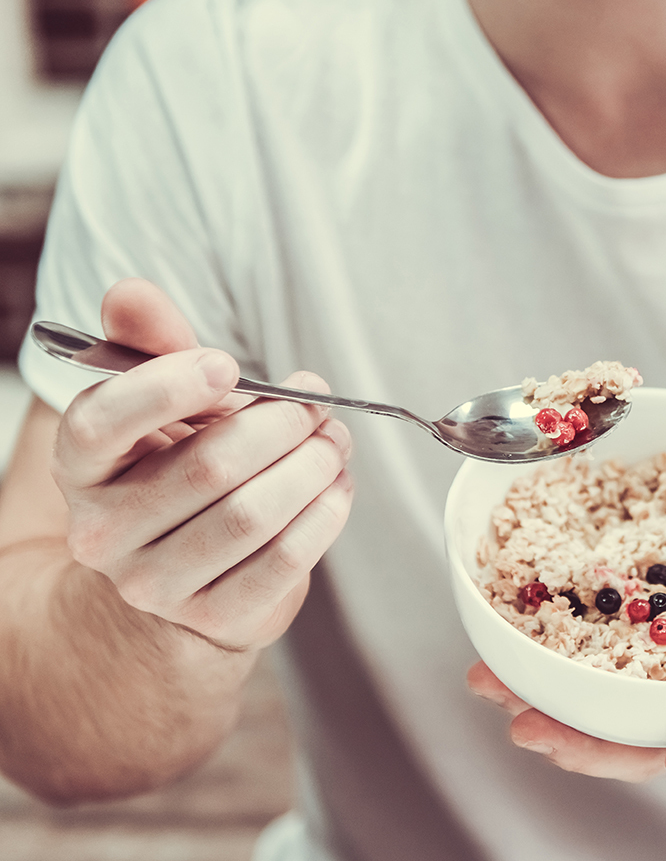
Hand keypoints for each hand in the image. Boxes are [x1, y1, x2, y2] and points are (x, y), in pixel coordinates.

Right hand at [52, 279, 353, 650]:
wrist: (184, 573)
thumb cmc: (178, 470)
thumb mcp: (163, 405)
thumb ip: (153, 346)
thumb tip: (130, 293)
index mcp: (82, 467)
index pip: (101, 422)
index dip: (167, 387)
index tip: (227, 365)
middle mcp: (104, 532)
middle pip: (207, 467)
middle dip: (280, 425)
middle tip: (316, 403)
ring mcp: (156, 585)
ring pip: (250, 516)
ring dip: (311, 468)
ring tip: (335, 442)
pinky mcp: (215, 617)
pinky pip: (284, 562)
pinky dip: (324, 516)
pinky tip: (337, 488)